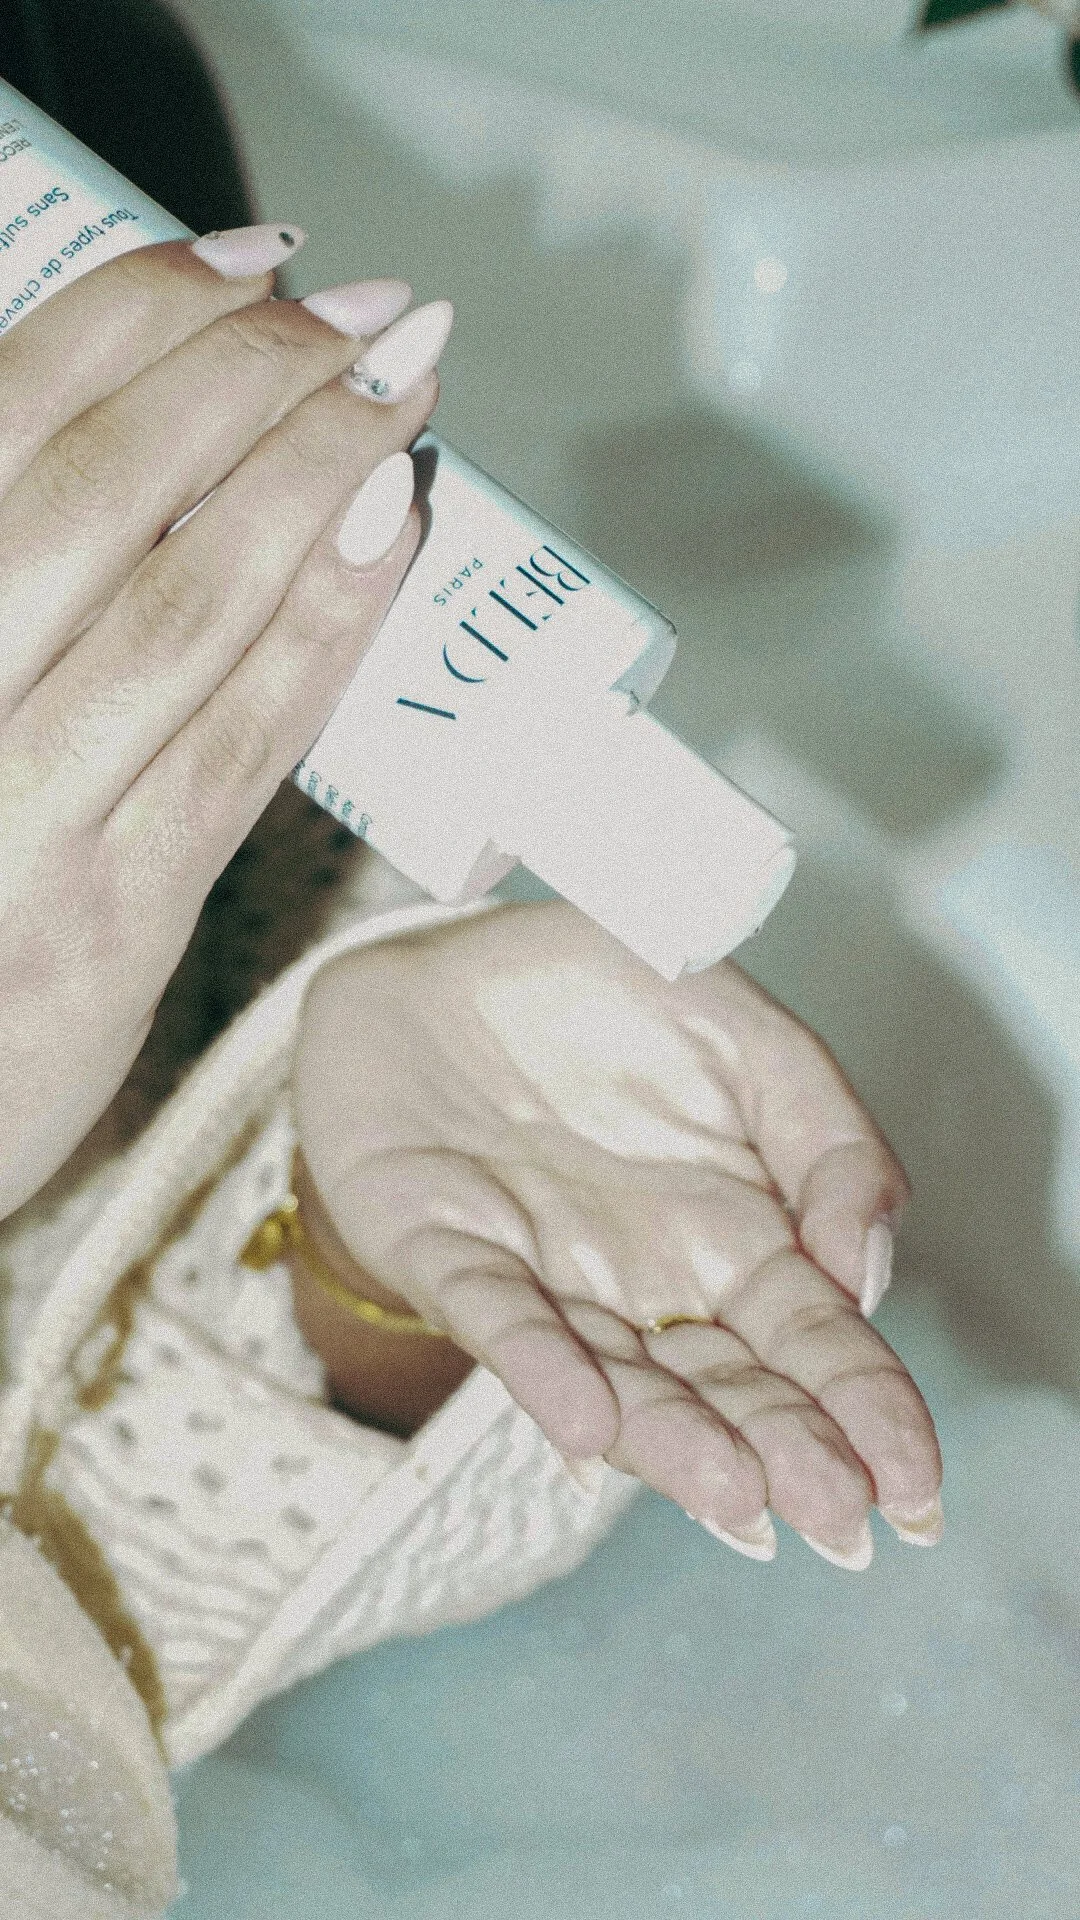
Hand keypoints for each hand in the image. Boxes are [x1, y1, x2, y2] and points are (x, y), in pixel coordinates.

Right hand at [0, 231, 446, 1217]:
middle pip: (112, 488)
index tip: (254, 261)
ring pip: (189, 603)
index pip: (13, 412)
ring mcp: (21, 807)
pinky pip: (244, 738)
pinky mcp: (116, 908)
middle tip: (369, 315)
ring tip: (402, 395)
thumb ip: (20, 569)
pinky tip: (395, 531)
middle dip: (258, 375)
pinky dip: (329, 620)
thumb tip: (151, 430)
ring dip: (316, 475)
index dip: (143, 312)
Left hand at [294, 901, 942, 1568]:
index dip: (867, 1412)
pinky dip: (539, 1371)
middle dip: (787, 1454)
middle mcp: (643, 1283)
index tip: (914, 1487)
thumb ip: (830, 1144)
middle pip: (726, 1386)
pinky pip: (494, 1315)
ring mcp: (545, 1277)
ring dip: (674, 1443)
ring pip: (617, 1379)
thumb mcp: (752, 1042)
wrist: (445, 955)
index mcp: (731, 1238)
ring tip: (737, 1498)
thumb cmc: (605, 997)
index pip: (815, 1344)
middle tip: (840, 1523)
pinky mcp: (442, 1247)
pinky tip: (586, 1424)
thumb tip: (865, 1274)